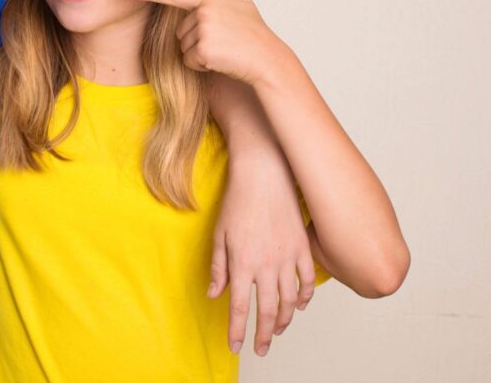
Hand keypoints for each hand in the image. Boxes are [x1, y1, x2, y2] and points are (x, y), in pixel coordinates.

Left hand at [125, 0, 286, 84]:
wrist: (267, 59)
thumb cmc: (255, 32)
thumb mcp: (243, 1)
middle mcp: (203, 11)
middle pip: (180, 31)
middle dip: (196, 40)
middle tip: (221, 42)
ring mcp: (203, 30)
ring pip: (184, 47)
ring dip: (199, 54)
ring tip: (223, 51)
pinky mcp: (203, 49)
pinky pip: (189, 61)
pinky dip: (201, 65)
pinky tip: (220, 61)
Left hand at [209, 115, 315, 355]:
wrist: (264, 175)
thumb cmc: (238, 201)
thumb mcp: (219, 235)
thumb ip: (218, 267)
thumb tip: (215, 294)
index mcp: (243, 263)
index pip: (239, 307)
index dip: (238, 330)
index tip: (236, 346)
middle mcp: (267, 265)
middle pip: (268, 311)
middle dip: (264, 334)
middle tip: (261, 349)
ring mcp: (288, 257)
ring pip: (290, 301)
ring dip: (284, 320)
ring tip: (278, 331)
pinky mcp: (303, 248)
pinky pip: (307, 281)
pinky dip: (305, 297)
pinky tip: (300, 306)